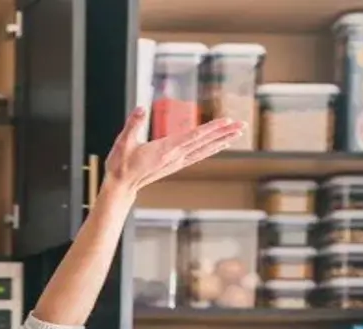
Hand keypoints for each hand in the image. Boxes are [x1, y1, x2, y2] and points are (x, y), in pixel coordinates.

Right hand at [103, 109, 244, 195]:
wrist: (121, 186)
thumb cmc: (120, 165)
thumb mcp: (122, 143)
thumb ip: (132, 124)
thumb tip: (140, 108)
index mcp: (165, 150)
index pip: (193, 136)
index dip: (211, 128)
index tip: (226, 121)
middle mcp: (174, 157)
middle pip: (204, 142)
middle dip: (224, 133)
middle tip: (242, 125)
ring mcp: (176, 162)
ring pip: (204, 150)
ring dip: (222, 141)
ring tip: (237, 133)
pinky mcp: (174, 165)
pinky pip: (197, 156)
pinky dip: (211, 149)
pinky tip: (220, 146)